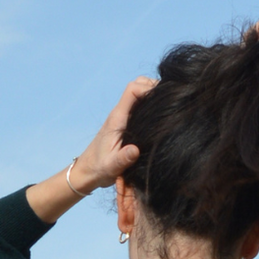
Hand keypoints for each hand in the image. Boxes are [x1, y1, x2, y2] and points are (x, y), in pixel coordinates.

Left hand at [25, 76, 155, 223]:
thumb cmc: (98, 169)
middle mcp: (121, 114)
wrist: (87, 172)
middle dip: (154, 87)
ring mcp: (123, 118)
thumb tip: (135, 150)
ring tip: (169, 106)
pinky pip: (140, 107)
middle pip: (137, 85)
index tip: (164, 97)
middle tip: (171, 99)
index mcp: (118, 118)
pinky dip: (151, 106)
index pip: (133, 89)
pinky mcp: (126, 124)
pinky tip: (162, 118)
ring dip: (153, 95)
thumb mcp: (112, 166)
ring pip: (140, 95)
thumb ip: (123, 158)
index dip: (148, 87)